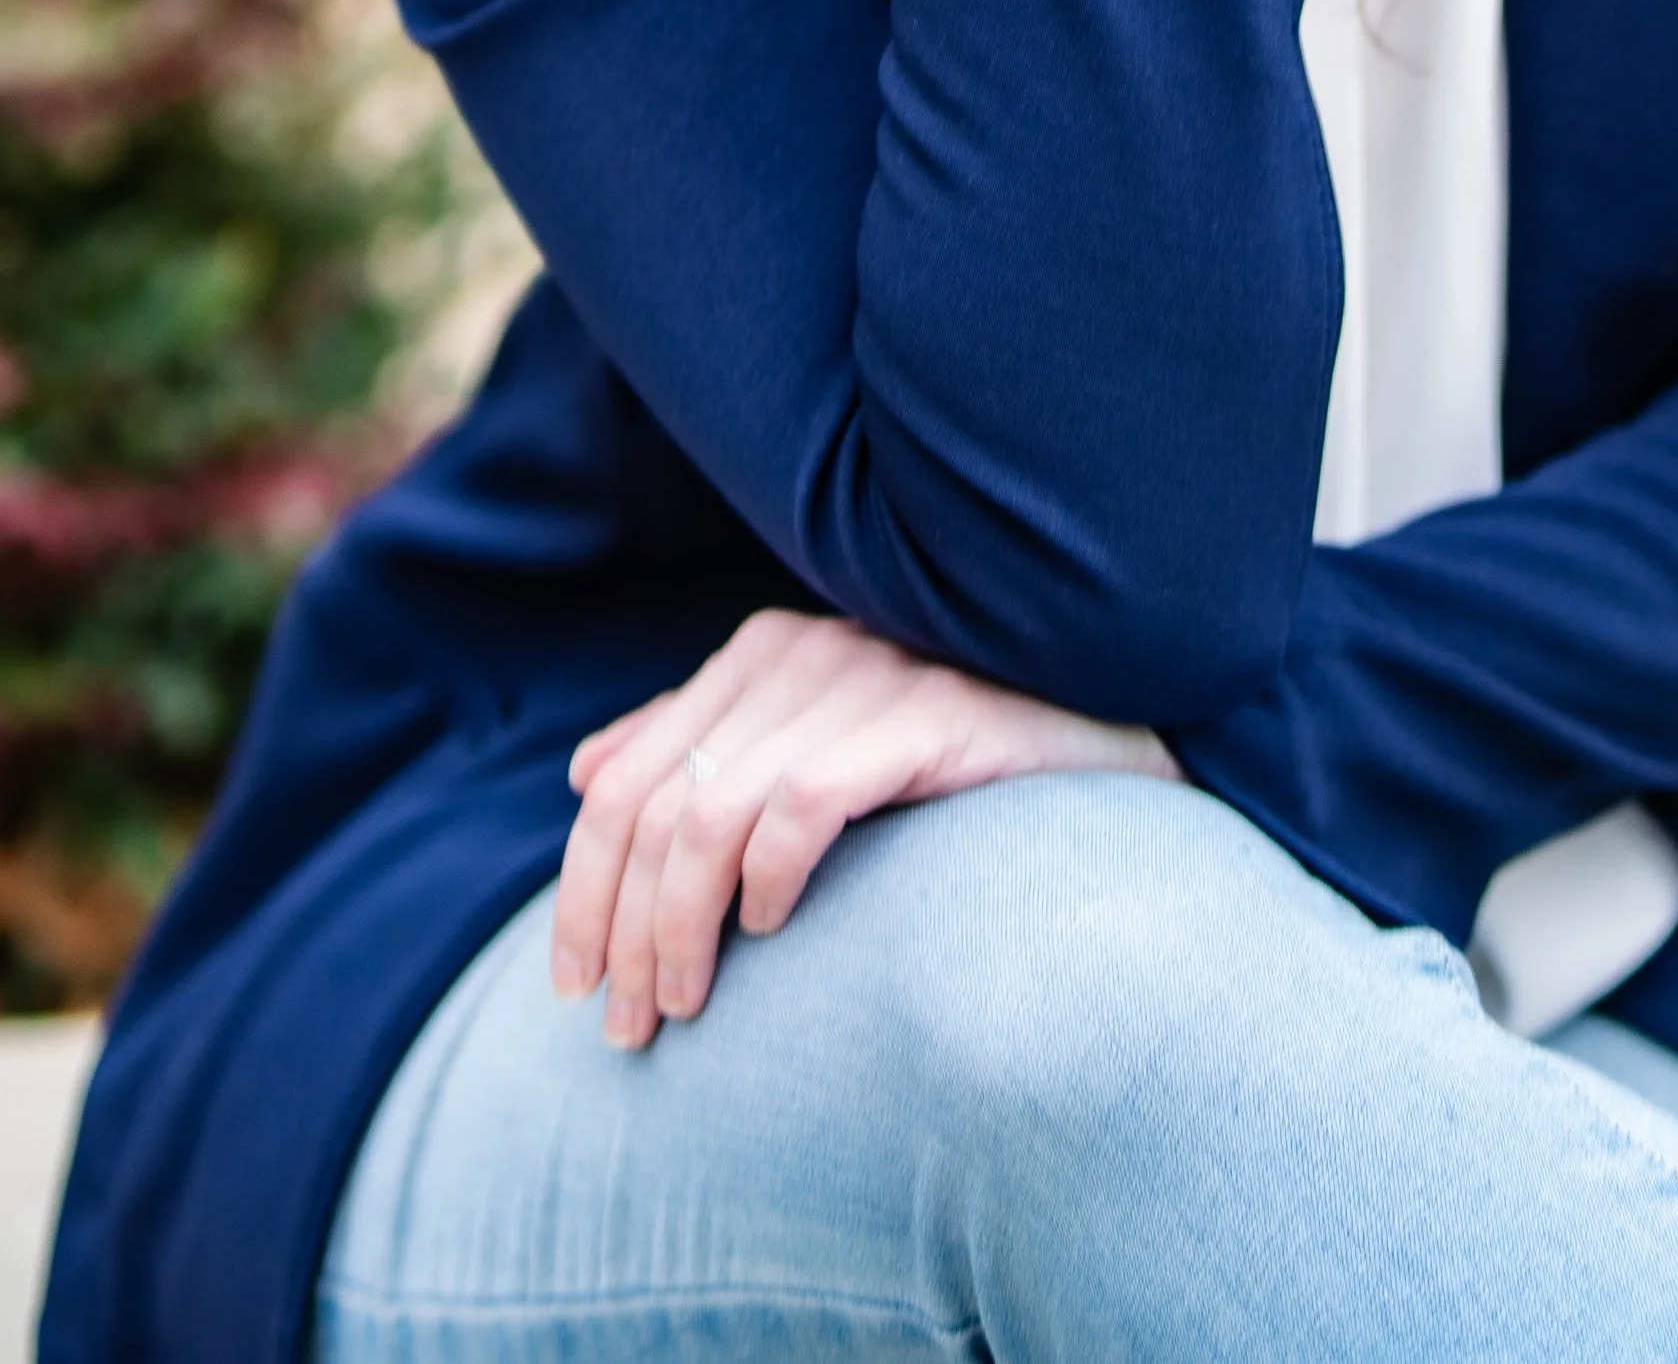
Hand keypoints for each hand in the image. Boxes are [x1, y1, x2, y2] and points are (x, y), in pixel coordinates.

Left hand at [551, 607, 1179, 1044]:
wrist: (1103, 736)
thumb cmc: (951, 757)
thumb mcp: (814, 746)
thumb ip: (705, 747)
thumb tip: (586, 772)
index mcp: (760, 655)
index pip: (625, 780)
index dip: (583, 889)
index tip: (573, 987)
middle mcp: (799, 650)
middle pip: (653, 805)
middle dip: (620, 928)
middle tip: (626, 1026)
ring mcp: (861, 678)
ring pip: (710, 815)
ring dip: (679, 929)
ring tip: (686, 1007)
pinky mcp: (923, 715)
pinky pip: (803, 800)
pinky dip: (767, 875)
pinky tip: (771, 929)